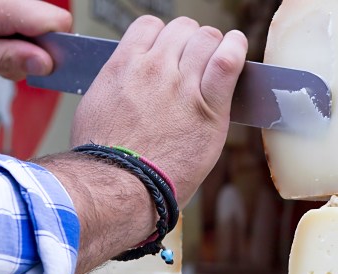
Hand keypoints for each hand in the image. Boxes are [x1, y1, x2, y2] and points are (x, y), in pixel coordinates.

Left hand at [0, 0, 71, 79]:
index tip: (35, 65)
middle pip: (50, 24)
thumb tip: (45, 63)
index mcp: (0, 6)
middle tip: (4, 62)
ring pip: (36, 25)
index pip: (58, 23)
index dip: (54, 49)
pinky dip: (8, 37)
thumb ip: (6, 60)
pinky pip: (19, 20)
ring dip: (20, 46)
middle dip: (36, 50)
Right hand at [70, 16, 247, 206]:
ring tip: (219, 60)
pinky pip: (227, 62)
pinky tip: (238, 49)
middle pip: (182, 29)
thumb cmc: (107, 159)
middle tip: (198, 62)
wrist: (121, 184)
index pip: (150, 26)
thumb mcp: (98, 107)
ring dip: (214, 46)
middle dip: (192, 41)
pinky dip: (237, 49)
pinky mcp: (208, 107)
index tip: (173, 51)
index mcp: (123, 66)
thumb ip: (120, 86)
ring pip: (206, 38)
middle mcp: (153, 68)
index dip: (165, 36)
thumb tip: (131, 82)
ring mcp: (181, 85)